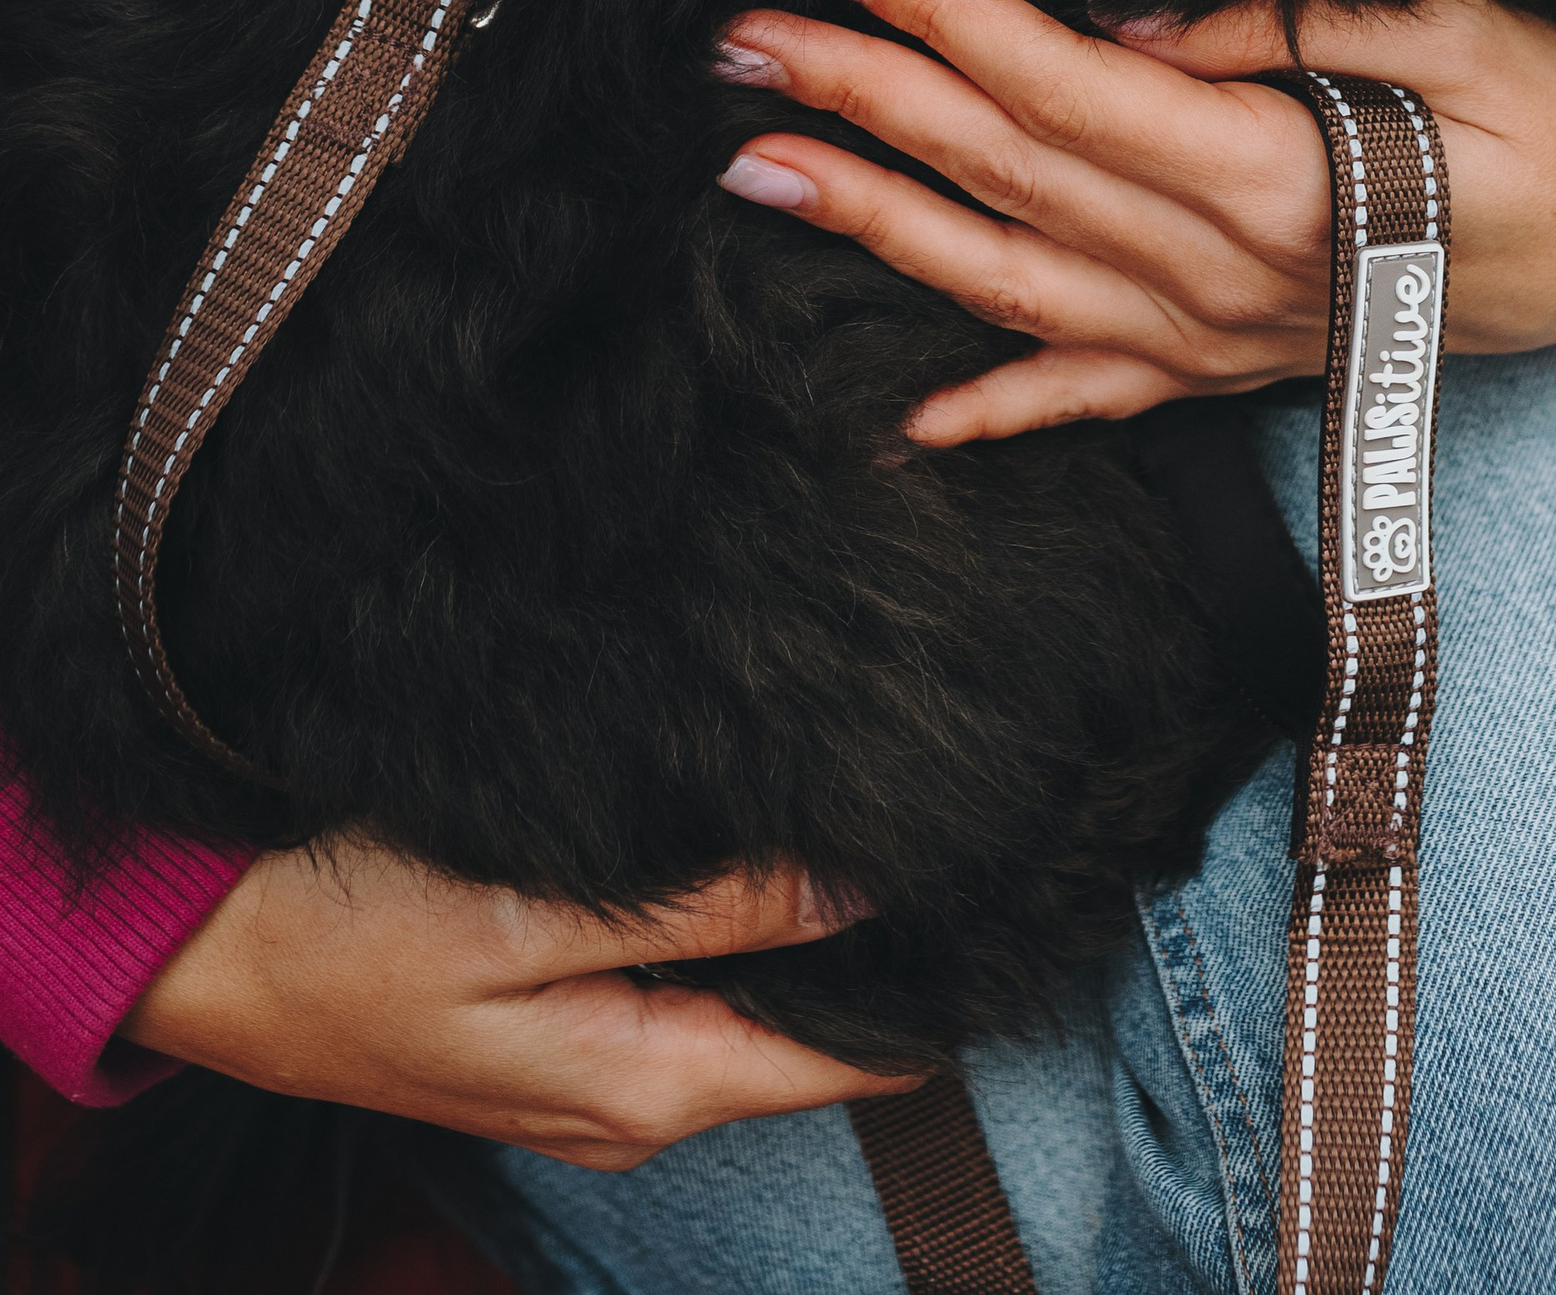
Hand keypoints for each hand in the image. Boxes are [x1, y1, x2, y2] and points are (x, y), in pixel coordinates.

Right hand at [124, 839, 918, 1165]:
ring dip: (799, 928)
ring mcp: (595, 1079)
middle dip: (874, 938)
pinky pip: (686, 990)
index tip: (994, 880)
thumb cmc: (347, 928)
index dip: (924, 976)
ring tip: (875, 815)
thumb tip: (861, 892)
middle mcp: (636, 1105)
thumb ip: (702, 911)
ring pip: (748, 1004)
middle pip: (807, 1030)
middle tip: (948, 811)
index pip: (847, 1061)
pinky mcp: (558, 1037)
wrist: (200, 949)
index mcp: (645, 1088)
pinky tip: (755, 854)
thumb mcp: (529, 913)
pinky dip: (729, 931)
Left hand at [714, 0, 1555, 444]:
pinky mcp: (1233, 369)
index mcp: (1280, 178)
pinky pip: (1096, 399)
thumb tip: (1135, 19)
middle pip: (1013, 174)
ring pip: (1015, 282)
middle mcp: (1225, 274)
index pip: (1075, 90)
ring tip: (763, 173)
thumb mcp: (1469, 34)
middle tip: (749, 42)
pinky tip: (906, 415)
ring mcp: (1220, 336)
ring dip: (881, 226)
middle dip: (871, 99)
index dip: (954, 23)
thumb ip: (1292, 30)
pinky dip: (999, 408)